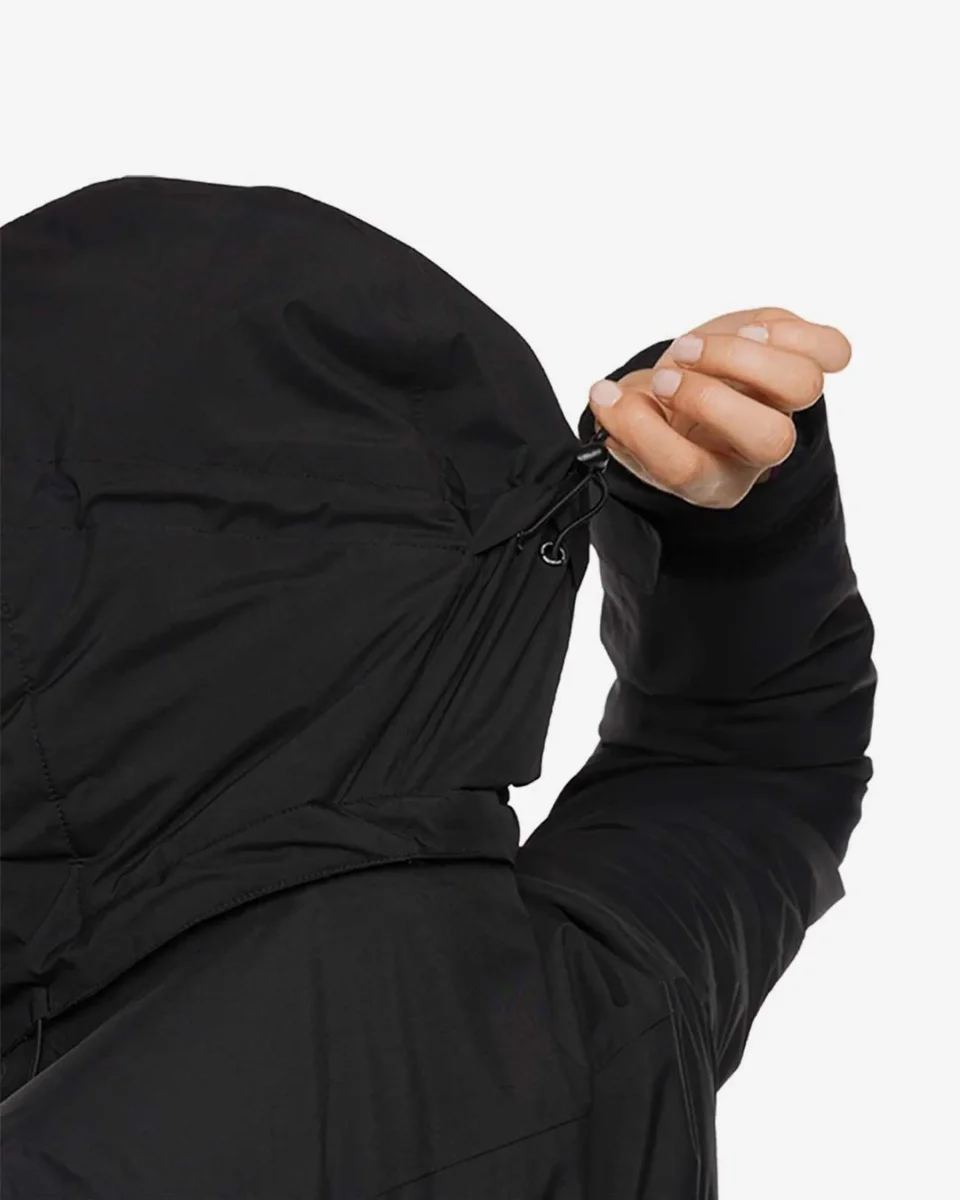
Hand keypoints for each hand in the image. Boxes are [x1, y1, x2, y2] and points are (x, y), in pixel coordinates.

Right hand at [588, 307, 851, 507]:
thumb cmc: (661, 405)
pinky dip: (793, 333)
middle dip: (709, 399)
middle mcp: (759, 452)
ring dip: (741, 357)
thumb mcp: (633, 419)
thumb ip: (623, 415)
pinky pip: (832, 350)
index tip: (609, 396)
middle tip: (665, 375)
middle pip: (770, 440)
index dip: (646, 431)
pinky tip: (747, 330)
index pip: (688, 470)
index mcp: (712, 480)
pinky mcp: (805, 361)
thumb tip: (609, 400)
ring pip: (802, 386)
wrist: (696, 376)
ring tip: (693, 344)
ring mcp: (787, 406)